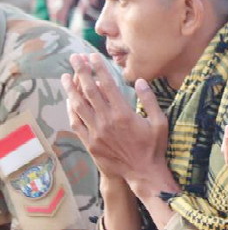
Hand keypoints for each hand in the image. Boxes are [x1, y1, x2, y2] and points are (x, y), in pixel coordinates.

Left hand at [62, 54, 170, 192]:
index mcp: (124, 114)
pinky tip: (69, 101)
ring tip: (65, 76)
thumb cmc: (154, 147)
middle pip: (90, 91)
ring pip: (78, 106)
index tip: (93, 56)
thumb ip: (149, 100)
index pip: (107, 85)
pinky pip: (76, 123)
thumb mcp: (160, 122)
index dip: (99, 68)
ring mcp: (96, 132)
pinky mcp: (90, 143)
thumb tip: (139, 81)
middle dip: (81, 72)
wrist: (142, 173)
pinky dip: (70, 110)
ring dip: (71, 89)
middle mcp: (106, 121)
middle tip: (75, 57)